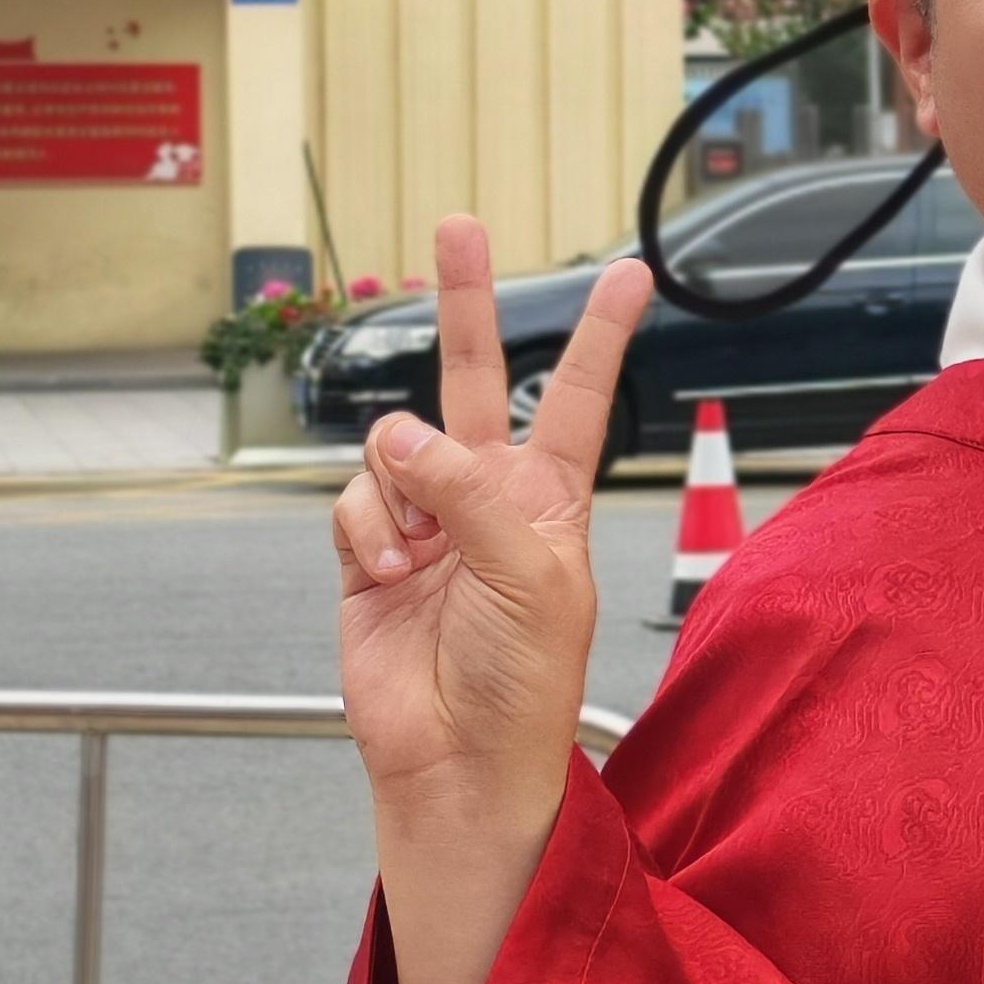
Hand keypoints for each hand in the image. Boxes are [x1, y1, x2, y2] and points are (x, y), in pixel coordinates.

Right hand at [332, 220, 652, 983]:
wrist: (458, 756)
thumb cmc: (523, 679)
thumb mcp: (531, 575)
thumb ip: (474, 493)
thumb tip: (405, 431)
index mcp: (551, 498)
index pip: (577, 396)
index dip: (600, 335)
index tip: (630, 272)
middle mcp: (488, 496)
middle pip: (474, 378)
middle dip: (467, 303)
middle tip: (458, 227)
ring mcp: (425, 521)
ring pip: (394, 448)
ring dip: (401, 491)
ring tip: (421, 554)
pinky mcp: (368, 552)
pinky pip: (354, 502)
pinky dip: (365, 533)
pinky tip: (388, 573)